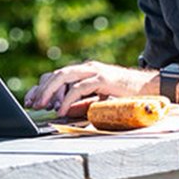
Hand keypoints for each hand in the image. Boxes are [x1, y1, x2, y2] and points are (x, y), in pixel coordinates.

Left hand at [23, 61, 157, 116]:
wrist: (148, 88)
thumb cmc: (123, 95)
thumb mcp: (97, 97)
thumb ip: (79, 100)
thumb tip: (59, 109)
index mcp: (83, 71)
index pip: (55, 75)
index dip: (40, 87)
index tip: (30, 100)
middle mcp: (86, 68)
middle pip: (56, 74)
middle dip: (41, 89)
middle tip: (31, 104)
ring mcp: (94, 71)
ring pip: (64, 76)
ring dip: (50, 92)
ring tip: (41, 105)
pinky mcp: (102, 79)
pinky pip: (79, 88)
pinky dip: (68, 99)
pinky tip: (60, 110)